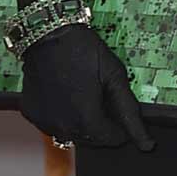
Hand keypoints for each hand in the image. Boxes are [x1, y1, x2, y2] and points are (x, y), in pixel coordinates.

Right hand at [18, 24, 153, 150]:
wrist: (48, 33)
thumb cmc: (83, 51)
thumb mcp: (115, 77)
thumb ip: (129, 112)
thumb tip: (145, 142)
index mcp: (85, 120)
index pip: (110, 140)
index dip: (121, 129)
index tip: (120, 113)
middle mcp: (62, 127)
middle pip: (91, 139)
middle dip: (102, 126)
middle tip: (102, 99)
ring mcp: (44, 121)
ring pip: (70, 134)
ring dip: (81, 123)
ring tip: (84, 95)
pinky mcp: (31, 113)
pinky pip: (52, 124)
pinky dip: (62, 116)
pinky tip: (66, 96)